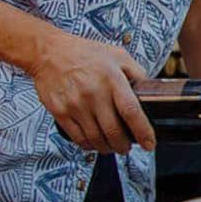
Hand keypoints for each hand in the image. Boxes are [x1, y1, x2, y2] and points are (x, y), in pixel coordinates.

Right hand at [28, 30, 153, 153]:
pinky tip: (95, 143)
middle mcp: (94, 93)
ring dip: (107, 148)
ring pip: (95, 138)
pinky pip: (77, 137)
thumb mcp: (118, 55)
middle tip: (128, 148)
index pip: (131, 111)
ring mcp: (75, 105)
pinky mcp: (60, 112)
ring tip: (113, 147)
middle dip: (124, 146)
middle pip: (113, 131)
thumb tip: (151, 91)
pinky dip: (89, 145)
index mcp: (112, 79)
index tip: (150, 144)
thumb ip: (137, 72)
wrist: (49, 52)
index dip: (143, 131)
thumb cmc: (86, 53)